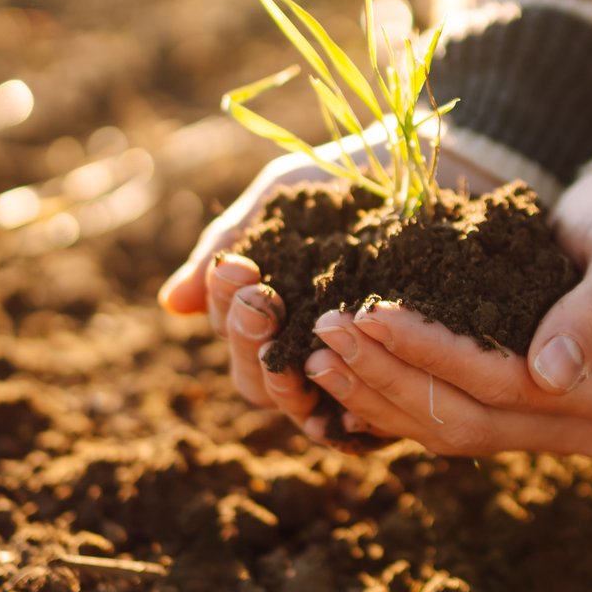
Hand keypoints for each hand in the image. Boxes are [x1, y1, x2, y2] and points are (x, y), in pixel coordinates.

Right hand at [158, 137, 505, 416]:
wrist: (420, 171)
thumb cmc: (340, 183)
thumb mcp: (280, 202)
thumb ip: (229, 245)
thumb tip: (172, 304)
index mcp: (265, 317)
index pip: (231, 334)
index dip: (226, 306)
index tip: (240, 268)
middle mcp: (300, 354)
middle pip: (256, 380)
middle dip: (250, 341)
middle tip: (262, 300)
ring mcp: (345, 373)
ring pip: (299, 404)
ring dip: (288, 380)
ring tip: (295, 346)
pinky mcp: (393, 385)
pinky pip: (363, 421)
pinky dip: (348, 415)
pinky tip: (346, 394)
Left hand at [296, 164, 591, 458]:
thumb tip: (549, 375)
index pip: (513, 386)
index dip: (438, 355)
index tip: (374, 313)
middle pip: (474, 421)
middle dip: (392, 378)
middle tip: (326, 333)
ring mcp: (553, 431)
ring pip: (453, 432)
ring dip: (380, 396)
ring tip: (317, 355)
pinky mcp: (518, 418)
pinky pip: (448, 423)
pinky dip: (392, 402)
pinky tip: (339, 378)